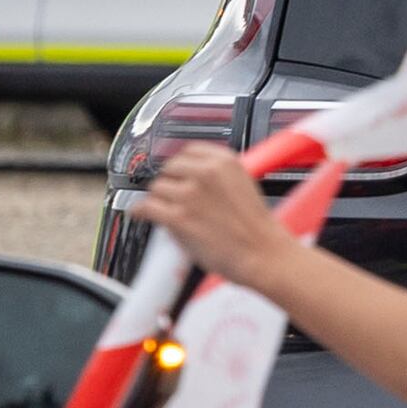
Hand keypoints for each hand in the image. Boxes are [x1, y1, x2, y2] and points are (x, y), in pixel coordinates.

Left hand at [134, 145, 299, 288]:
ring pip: (157, 189)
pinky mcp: (178, 217)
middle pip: (169, 169)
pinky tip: (141, 214)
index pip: (188, 151)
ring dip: (159, 201)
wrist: (265, 256)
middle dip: (170, 184)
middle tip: (175, 199)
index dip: (182, 166)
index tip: (179, 175)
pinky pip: (146, 207)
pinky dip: (141, 212)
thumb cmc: (257, 230)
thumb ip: (217, 177)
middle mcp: (206, 173)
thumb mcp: (244, 187)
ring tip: (168, 213)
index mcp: (225, 162)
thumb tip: (189, 179)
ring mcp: (190, 194)